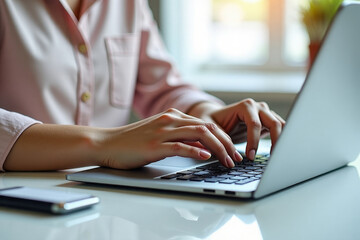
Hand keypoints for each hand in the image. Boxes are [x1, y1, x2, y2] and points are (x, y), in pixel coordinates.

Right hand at [98, 108, 242, 168]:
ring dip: (218, 149)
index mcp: (173, 116)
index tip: (233, 152)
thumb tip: (203, 149)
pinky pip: (180, 146)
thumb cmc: (133, 142)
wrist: (106, 143)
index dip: (224, 138)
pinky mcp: (154, 145)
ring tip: (227, 161)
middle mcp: (171, 120)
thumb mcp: (160, 136)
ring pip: (200, 135)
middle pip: (208, 128)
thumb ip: (181, 139)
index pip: (207, 125)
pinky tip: (206, 158)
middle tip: (236, 158)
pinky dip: (196, 152)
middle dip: (227, 144)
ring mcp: (163, 131)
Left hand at [188, 99, 284, 159]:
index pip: (255, 124)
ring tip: (275, 158)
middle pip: (274, 123)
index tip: (249, 156)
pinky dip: (281, 141)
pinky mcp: (269, 122)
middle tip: (270, 159)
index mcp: (245, 106)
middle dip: (274, 141)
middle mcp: (258, 107)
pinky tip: (276, 153)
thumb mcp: (212, 129)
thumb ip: (220, 139)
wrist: (216, 118)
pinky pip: (281, 130)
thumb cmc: (212, 123)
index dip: (254, 141)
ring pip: (281, 126)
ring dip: (281, 141)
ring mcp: (266, 113)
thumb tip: (230, 154)